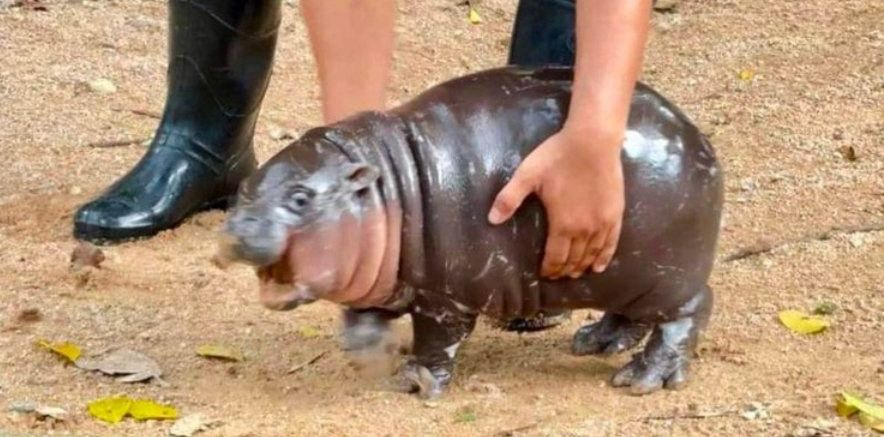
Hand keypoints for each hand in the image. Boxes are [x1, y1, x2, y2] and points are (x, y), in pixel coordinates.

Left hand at [488, 127, 624, 278]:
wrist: (593, 140)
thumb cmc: (558, 156)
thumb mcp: (527, 175)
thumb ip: (509, 199)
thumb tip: (491, 220)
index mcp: (562, 224)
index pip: (556, 257)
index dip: (550, 269)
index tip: (545, 274)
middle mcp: (584, 230)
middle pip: (574, 259)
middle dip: (564, 270)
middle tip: (557, 276)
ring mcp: (602, 223)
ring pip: (592, 254)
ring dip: (582, 266)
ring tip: (575, 273)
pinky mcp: (616, 214)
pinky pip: (611, 243)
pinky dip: (604, 257)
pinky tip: (599, 266)